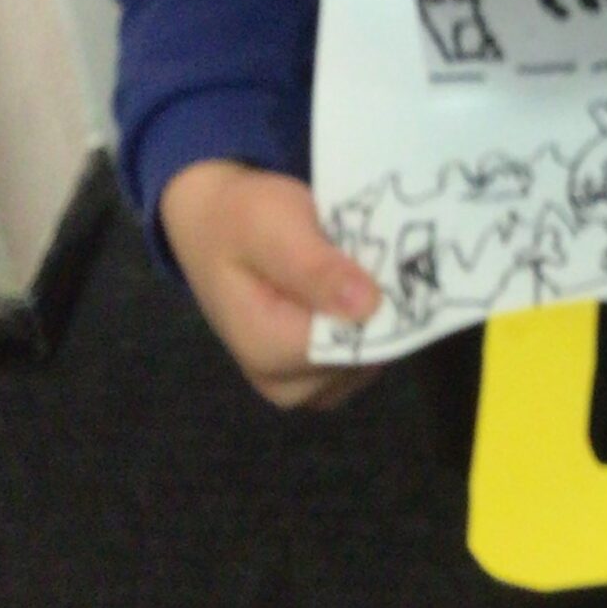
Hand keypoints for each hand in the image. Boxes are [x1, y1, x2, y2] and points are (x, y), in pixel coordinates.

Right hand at [158, 160, 382, 410]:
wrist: (215, 224)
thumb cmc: (240, 221)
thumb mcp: (272, 226)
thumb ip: (313, 267)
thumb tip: (368, 306)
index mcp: (270, 352)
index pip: (356, 343)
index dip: (384, 303)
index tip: (392, 260)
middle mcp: (287, 385)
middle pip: (367, 354)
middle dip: (384, 307)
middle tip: (376, 253)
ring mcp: (305, 386)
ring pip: (374, 358)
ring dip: (381, 312)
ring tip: (364, 265)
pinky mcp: (319, 375)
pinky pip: (367, 357)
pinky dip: (373, 322)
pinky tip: (359, 286)